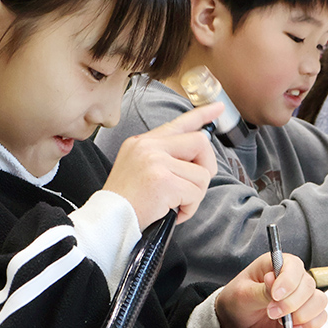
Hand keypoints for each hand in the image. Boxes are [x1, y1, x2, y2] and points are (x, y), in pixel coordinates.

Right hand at [104, 102, 221, 228]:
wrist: (109, 220)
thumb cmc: (127, 201)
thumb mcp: (139, 167)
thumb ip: (164, 156)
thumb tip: (196, 155)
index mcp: (143, 142)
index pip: (179, 123)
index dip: (202, 114)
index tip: (218, 107)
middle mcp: (149, 146)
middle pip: (200, 142)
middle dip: (206, 167)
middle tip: (194, 186)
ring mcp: (156, 161)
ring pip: (201, 173)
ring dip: (194, 195)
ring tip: (175, 204)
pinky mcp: (163, 181)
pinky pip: (195, 193)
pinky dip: (189, 208)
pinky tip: (173, 213)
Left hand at [214, 252, 327, 327]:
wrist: (236, 325)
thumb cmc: (237, 302)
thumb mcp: (243, 295)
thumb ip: (261, 290)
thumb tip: (274, 280)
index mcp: (275, 265)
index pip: (293, 265)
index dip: (288, 281)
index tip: (275, 296)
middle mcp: (292, 278)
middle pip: (308, 285)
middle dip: (291, 303)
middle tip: (271, 313)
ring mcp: (301, 297)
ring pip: (319, 301)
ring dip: (302, 315)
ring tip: (280, 322)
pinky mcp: (306, 315)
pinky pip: (320, 317)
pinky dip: (309, 325)